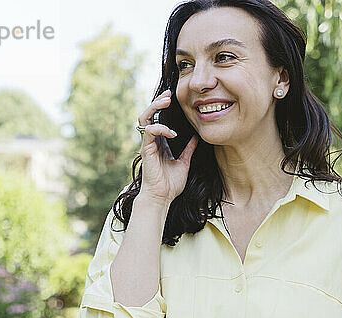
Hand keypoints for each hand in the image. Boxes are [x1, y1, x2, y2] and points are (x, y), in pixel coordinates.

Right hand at [137, 89, 198, 204]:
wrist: (162, 198)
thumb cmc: (170, 184)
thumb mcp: (184, 163)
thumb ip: (188, 150)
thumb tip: (197, 138)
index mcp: (160, 143)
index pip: (158, 119)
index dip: (163, 107)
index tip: (173, 98)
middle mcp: (152, 141)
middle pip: (149, 114)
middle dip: (157, 102)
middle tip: (169, 94)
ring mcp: (148, 145)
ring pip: (144, 119)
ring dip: (154, 108)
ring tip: (166, 101)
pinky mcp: (146, 150)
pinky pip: (149, 133)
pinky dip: (160, 128)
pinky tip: (171, 133)